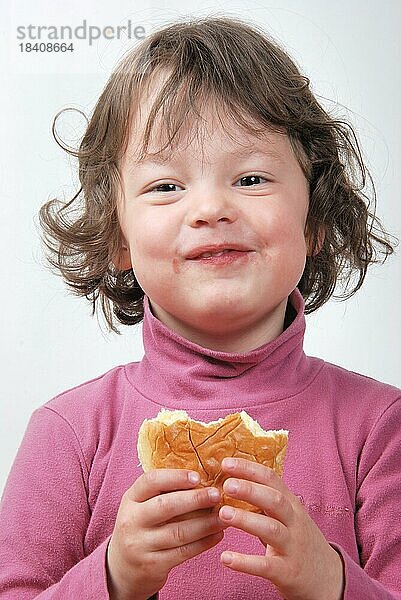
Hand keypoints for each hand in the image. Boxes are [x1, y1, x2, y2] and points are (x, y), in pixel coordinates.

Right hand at [107, 469, 223, 599]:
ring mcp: (140, 545)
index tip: (197, 477)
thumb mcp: (142, 505)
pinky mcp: (152, 566)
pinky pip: (183, 552)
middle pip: (166, 506)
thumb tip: (202, 478)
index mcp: (131, 499)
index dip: (175, 477)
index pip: (151, 481)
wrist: (122, 568)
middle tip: (217, 494)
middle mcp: (131, 520)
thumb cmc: (141, 526)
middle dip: (195, 499)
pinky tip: (218, 534)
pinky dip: (203, 543)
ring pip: (178, 532)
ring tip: (224, 516)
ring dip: (205, 523)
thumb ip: (163, 492)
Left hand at [218, 458, 343, 599]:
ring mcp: (293, 547)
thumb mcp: (289, 515)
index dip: (249, 469)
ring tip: (223, 514)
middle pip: (275, 500)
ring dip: (246, 520)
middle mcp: (294, 522)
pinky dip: (245, 562)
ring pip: (271, 530)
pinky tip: (225, 558)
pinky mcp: (288, 572)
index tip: (226, 463)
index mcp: (291, 504)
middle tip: (227, 485)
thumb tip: (232, 480)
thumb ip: (266, 500)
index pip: (271, 479)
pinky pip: (266, 566)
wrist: (328, 578)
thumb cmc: (298, 540)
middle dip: (250, 490)